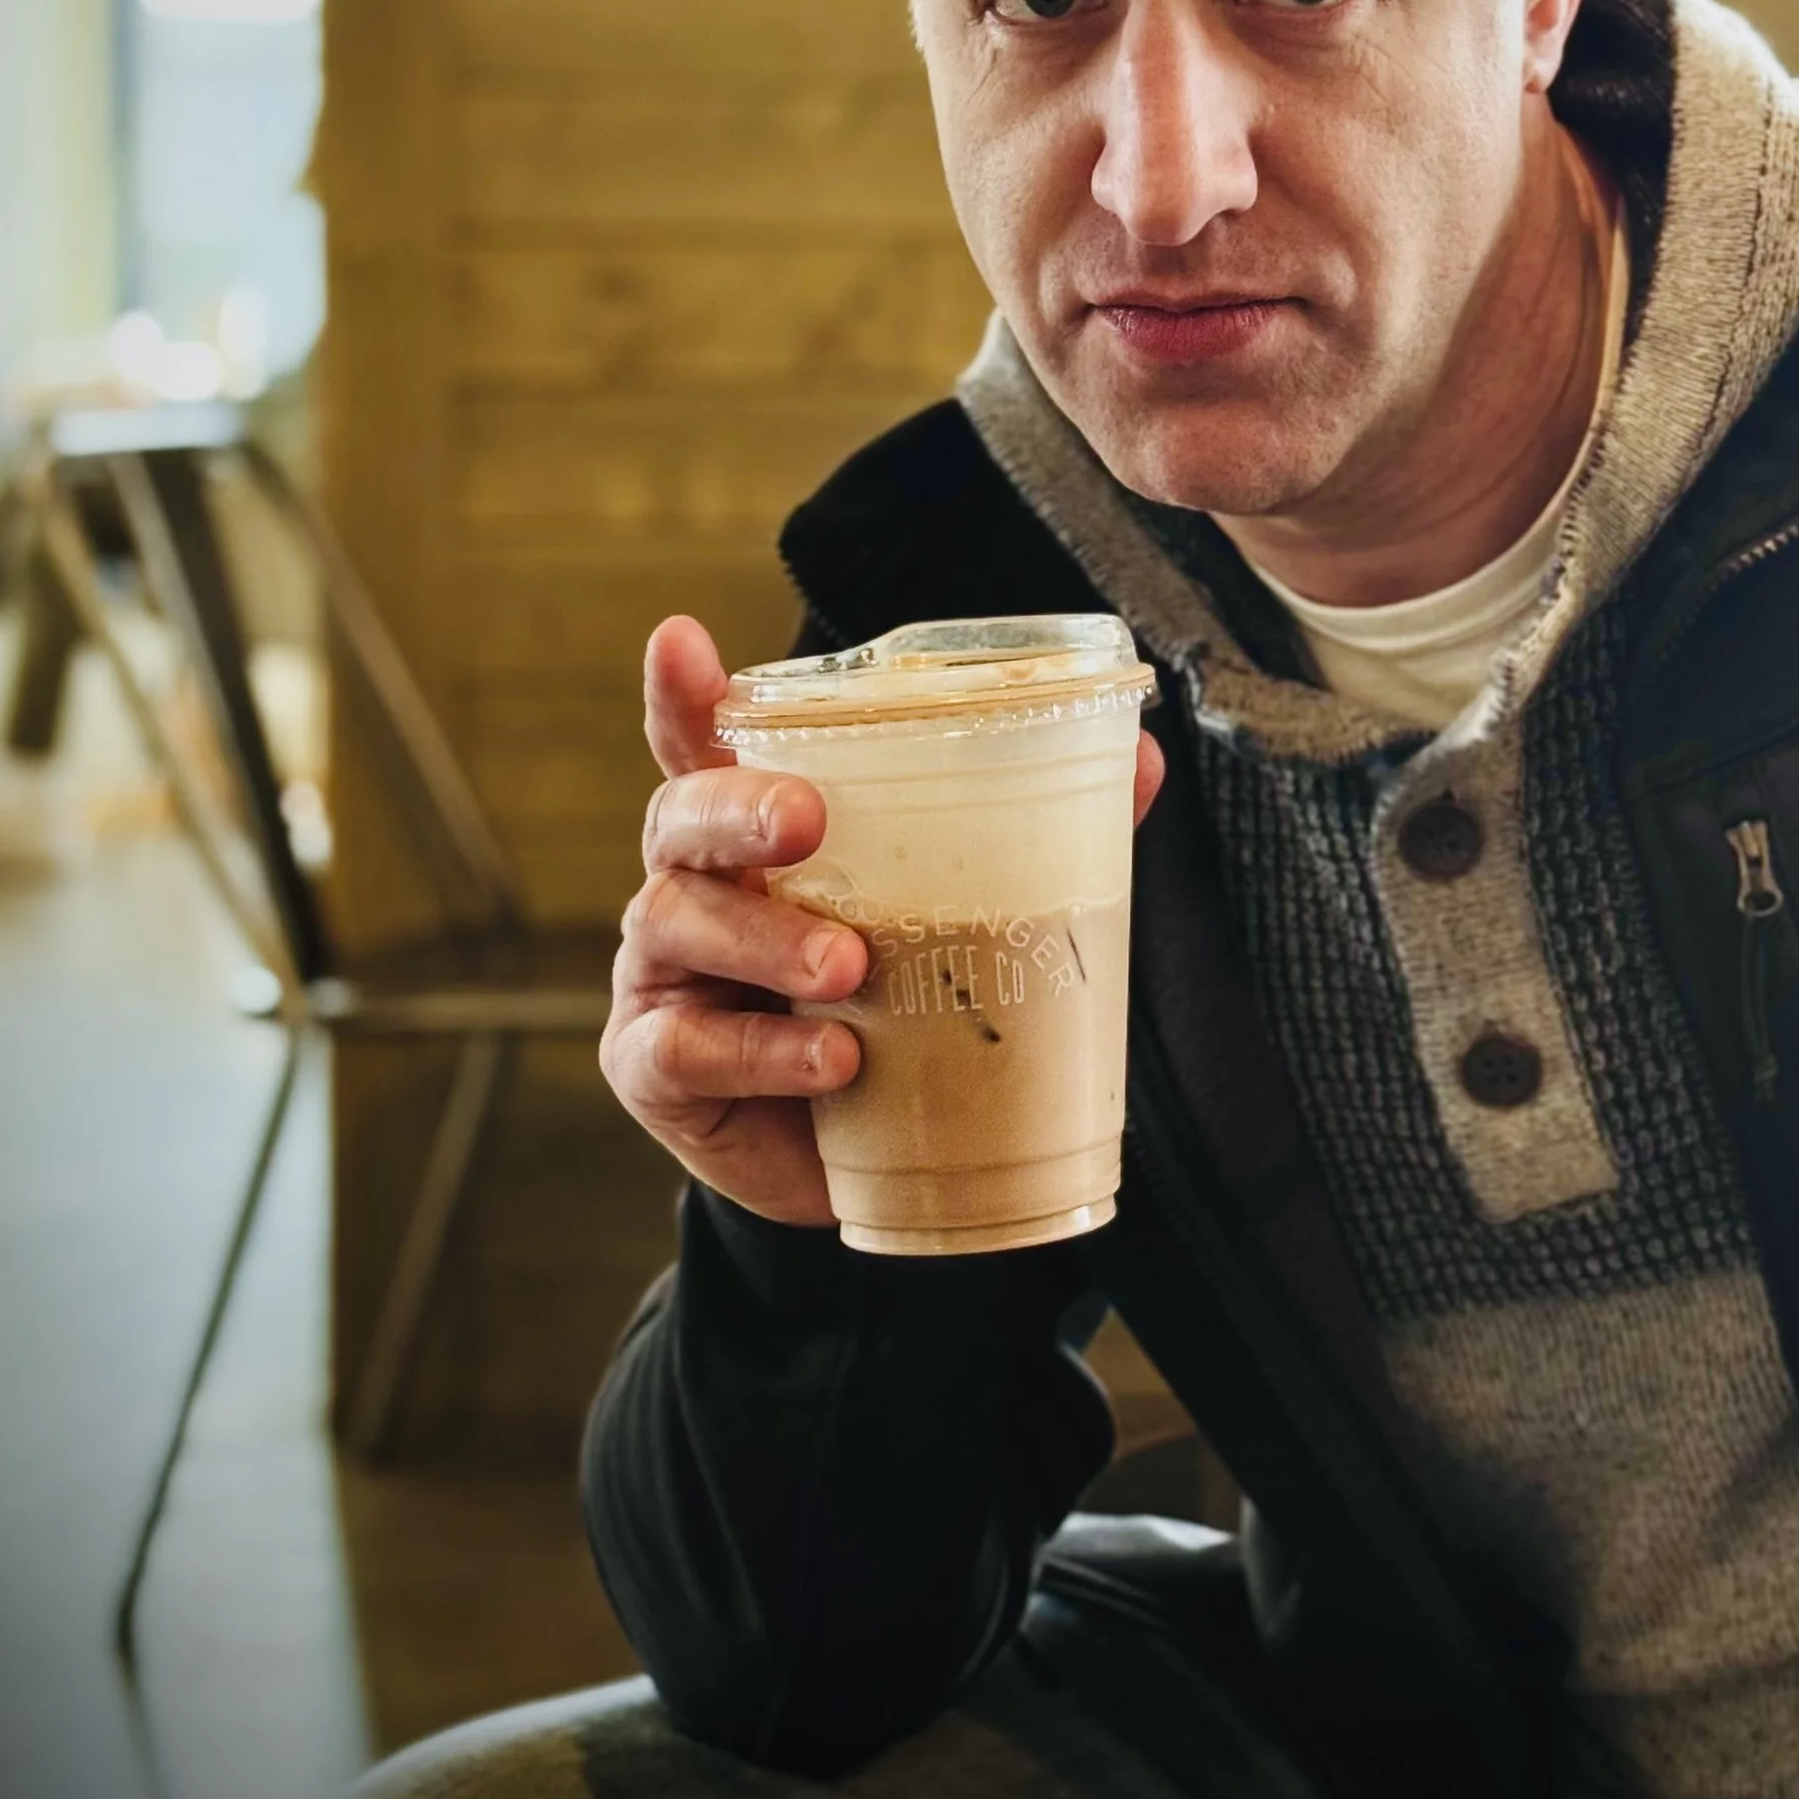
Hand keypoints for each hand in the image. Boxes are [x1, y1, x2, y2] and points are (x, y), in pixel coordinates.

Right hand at [603, 614, 1163, 1228]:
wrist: (876, 1158)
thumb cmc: (902, 1003)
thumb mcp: (957, 914)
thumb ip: (1031, 833)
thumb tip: (1140, 760)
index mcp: (757, 834)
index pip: (705, 744)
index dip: (686, 693)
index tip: (683, 639)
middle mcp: (697, 887)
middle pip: (682, 818)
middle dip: (738, 809)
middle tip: (807, 820)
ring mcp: (665, 977)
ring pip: (678, 925)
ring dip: (765, 941)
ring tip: (850, 967)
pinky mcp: (658, 1067)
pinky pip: (684, 1049)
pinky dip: (761, 1052)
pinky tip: (832, 1063)